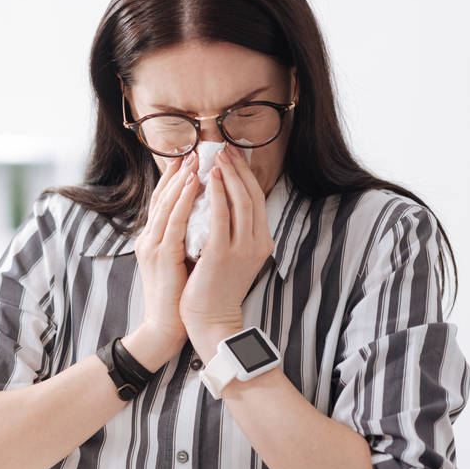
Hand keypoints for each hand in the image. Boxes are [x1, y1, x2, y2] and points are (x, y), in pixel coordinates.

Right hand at [125, 151, 200, 367]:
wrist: (166, 327)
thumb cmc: (179, 297)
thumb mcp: (181, 261)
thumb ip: (187, 239)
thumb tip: (207, 220)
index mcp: (153, 239)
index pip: (163, 201)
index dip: (174, 178)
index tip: (188, 158)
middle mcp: (149, 238)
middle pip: (162, 196)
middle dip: (178, 171)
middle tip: (193, 149)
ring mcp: (152, 245)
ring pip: (167, 204)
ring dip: (182, 179)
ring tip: (196, 158)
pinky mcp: (161, 255)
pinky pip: (174, 221)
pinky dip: (184, 200)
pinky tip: (196, 184)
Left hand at [179, 145, 274, 358]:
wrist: (211, 320)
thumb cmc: (214, 288)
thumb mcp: (230, 255)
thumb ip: (231, 232)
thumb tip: (219, 203)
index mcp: (261, 242)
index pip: (256, 200)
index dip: (246, 175)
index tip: (234, 156)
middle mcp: (257, 243)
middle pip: (251, 196)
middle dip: (238, 169)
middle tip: (224, 148)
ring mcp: (242, 249)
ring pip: (240, 202)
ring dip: (228, 176)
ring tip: (216, 157)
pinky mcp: (223, 254)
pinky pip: (221, 217)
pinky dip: (217, 195)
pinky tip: (208, 180)